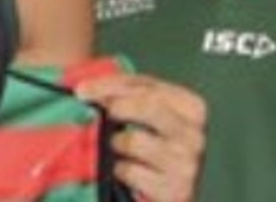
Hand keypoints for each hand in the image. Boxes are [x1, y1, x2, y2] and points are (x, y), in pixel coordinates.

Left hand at [77, 73, 205, 201]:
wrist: (165, 195)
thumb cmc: (152, 150)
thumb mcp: (145, 117)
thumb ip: (124, 96)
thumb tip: (85, 89)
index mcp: (192, 108)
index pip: (147, 86)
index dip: (109, 85)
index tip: (81, 89)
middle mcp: (195, 134)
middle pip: (147, 105)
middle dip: (113, 106)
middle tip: (91, 110)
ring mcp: (187, 163)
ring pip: (134, 140)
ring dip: (115, 144)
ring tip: (117, 150)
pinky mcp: (175, 190)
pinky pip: (130, 171)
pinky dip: (119, 170)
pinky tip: (123, 172)